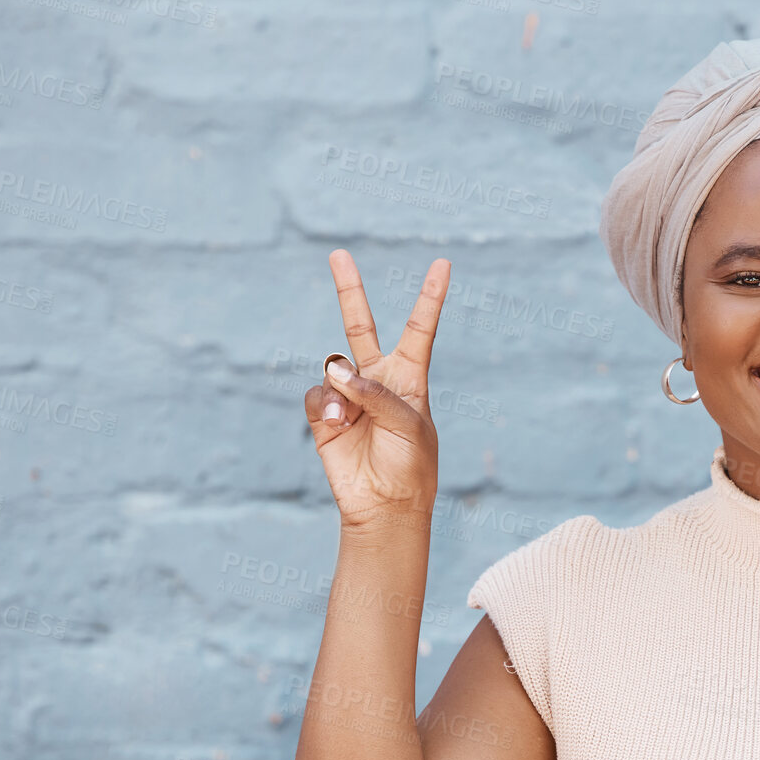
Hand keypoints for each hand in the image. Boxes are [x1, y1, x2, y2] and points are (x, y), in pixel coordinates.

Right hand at [305, 250, 449, 534]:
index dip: (430, 297)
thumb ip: (375, 392)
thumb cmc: (410, 466)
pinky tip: (336, 424)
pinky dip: (324, 405)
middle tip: (338, 253)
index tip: (443, 264)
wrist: (386, 505)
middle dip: (349, 290)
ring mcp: (347, 395)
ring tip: (351, 417)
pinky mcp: (323, 414)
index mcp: (410, 377)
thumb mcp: (409, 425)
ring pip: (333, 367)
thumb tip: (334, 369)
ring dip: (341, 387)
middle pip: (360, 325)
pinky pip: (315, 394)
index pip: (420, 328)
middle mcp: (377, 380)